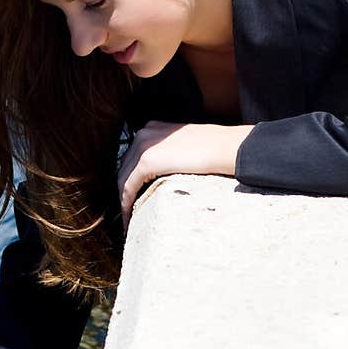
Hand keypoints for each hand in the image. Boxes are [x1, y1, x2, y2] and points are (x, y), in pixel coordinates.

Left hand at [117, 119, 251, 232]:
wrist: (224, 147)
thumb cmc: (213, 149)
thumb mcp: (184, 145)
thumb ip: (169, 153)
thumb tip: (165, 171)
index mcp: (152, 129)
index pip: (133, 157)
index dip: (130, 179)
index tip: (133, 196)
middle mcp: (143, 134)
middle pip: (125, 168)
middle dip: (124, 190)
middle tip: (128, 211)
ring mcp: (143, 146)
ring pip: (123, 178)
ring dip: (124, 200)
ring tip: (128, 220)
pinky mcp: (146, 161)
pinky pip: (128, 186)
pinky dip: (126, 203)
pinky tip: (129, 218)